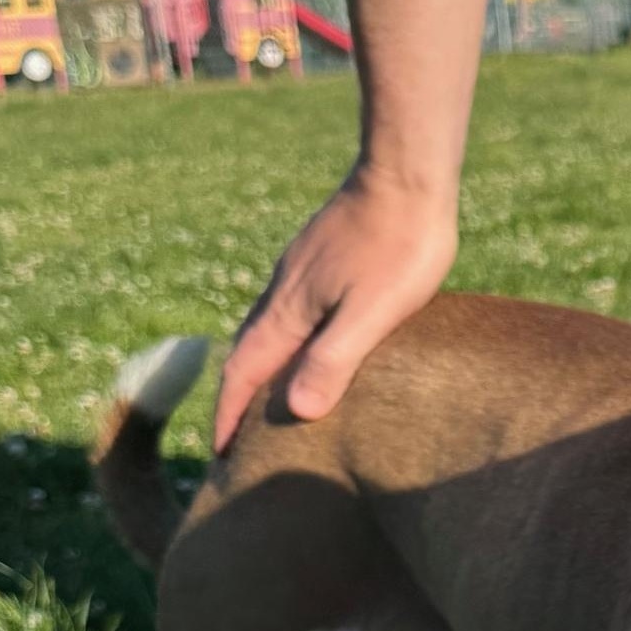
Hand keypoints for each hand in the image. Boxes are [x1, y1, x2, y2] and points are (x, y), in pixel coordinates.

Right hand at [213, 163, 458, 451]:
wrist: (409, 174)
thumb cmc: (400, 246)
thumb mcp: (372, 313)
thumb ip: (334, 360)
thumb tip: (295, 410)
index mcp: (289, 310)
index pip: (243, 371)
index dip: (229, 416)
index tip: (221, 456)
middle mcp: (284, 291)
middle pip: (247, 352)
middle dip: (237, 398)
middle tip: (236, 441)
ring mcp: (302, 271)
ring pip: (267, 329)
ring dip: (261, 368)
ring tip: (268, 401)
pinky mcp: (324, 258)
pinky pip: (291, 312)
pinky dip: (287, 341)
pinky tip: (310, 346)